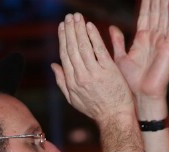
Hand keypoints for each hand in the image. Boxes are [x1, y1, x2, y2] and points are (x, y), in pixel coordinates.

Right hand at [52, 13, 142, 151]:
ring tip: (76, 17)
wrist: (114, 117)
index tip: (62, 27)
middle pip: (72, 48)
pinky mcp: (108, 70)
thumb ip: (62, 82)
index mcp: (72, 82)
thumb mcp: (74, 100)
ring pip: (83, 46)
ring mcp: (94, 73)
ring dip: (79, 29)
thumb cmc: (96, 109)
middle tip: (68, 17)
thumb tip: (53, 65)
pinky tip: (89, 26)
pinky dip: (93, 36)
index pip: (65, 55)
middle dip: (69, 30)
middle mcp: (81, 76)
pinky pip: (98, 49)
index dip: (63, 39)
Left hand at [110, 0, 168, 107]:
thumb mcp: (120, 58)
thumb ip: (117, 42)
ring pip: (163, 18)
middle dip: (155, 2)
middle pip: (155, 15)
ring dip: (163, 5)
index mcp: (142, 41)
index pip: (144, 18)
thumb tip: (111, 28)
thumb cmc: (130, 82)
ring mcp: (162, 43)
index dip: (145, 6)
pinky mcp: (168, 48)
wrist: (141, 96)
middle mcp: (153, 40)